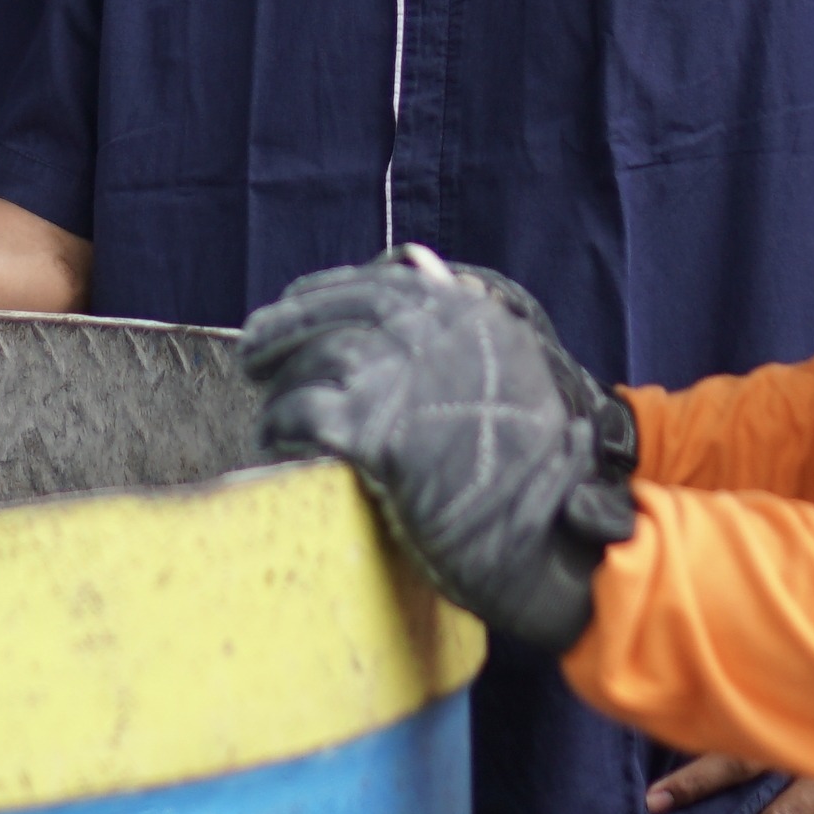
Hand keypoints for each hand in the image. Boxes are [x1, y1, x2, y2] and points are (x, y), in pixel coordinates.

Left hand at [241, 245, 636, 651]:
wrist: (558, 541)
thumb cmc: (540, 470)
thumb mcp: (520, 371)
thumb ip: (465, 328)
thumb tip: (410, 272)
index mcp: (470, 312)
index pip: (377, 284)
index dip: (322, 296)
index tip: (289, 310)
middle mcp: (435, 329)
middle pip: (336, 314)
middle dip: (285, 332)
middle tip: (254, 358)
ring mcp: (404, 375)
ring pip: (314, 362)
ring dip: (282, 392)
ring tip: (270, 418)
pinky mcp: (378, 431)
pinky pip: (302, 414)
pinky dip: (279, 428)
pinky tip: (276, 444)